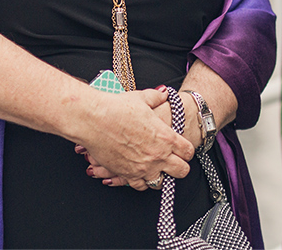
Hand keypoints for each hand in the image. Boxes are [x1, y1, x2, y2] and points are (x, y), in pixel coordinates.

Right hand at [74, 87, 192, 190]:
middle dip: (180, 167)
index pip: (188, 151)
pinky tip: (140, 174)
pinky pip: (141, 186)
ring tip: (156, 169)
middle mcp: (157, 155)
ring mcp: (143, 167)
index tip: (182, 149)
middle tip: (174, 162)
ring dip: (160, 176)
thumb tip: (163, 94)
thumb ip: (156, 97)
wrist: (94, 119)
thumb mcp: (141, 98)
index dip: (187, 150)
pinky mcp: (127, 174)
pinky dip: (142, 182)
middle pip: (181, 171)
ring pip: (162, 183)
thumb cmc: (116, 108)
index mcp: (165, 136)